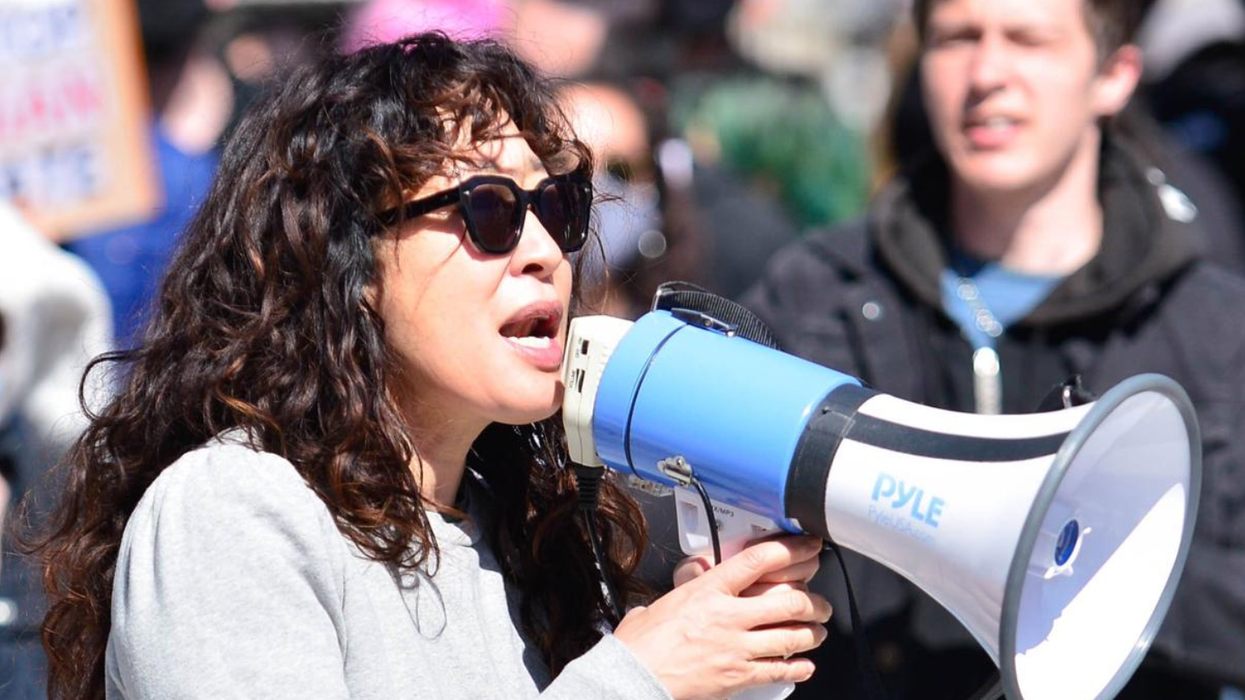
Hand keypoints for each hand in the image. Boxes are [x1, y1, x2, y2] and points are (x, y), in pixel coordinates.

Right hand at [613, 535, 831, 699]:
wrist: (635, 675)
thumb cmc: (642, 643)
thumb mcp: (663, 603)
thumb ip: (685, 595)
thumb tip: (687, 592)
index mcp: (709, 590)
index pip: (759, 561)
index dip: (791, 550)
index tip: (808, 547)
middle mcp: (728, 616)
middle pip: (788, 601)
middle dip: (813, 603)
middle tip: (820, 605)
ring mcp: (736, 647)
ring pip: (791, 636)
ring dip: (811, 634)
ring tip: (817, 633)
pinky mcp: (738, 676)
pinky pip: (778, 669)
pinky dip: (797, 668)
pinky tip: (805, 666)